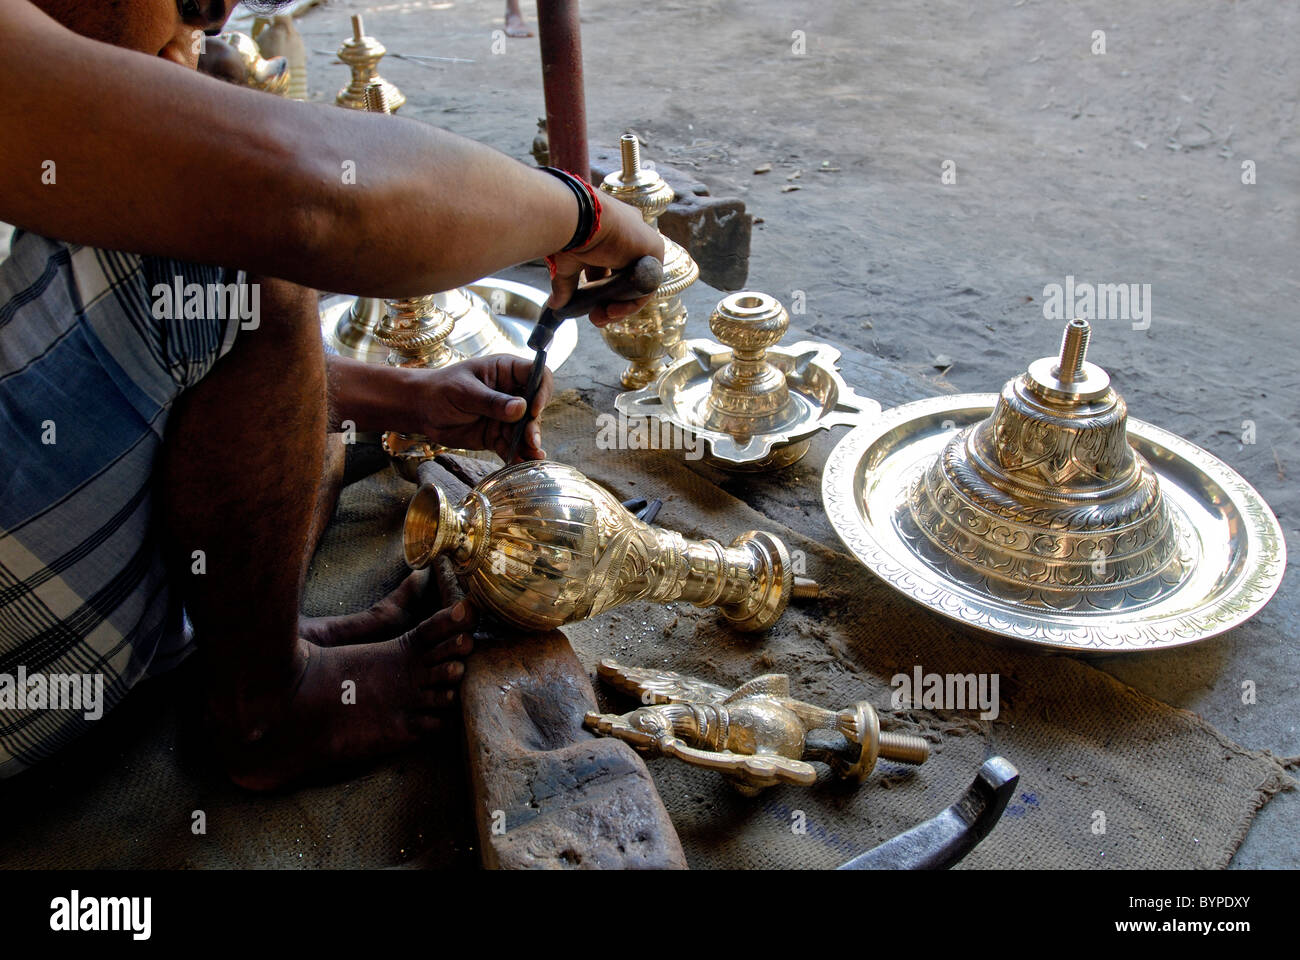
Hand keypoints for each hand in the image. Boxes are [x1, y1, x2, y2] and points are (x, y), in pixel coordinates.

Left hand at [414, 355, 553, 462]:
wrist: (422, 410)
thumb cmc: (441, 390)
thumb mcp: (464, 392)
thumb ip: (492, 402)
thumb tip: (521, 408)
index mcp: (506, 371)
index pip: (538, 375)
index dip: (541, 391)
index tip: (533, 409)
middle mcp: (512, 393)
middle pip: (535, 407)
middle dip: (535, 425)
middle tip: (532, 441)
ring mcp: (506, 416)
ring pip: (526, 430)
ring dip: (530, 444)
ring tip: (533, 457)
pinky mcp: (497, 435)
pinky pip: (512, 446)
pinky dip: (517, 455)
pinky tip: (521, 463)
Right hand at [547, 194, 664, 326]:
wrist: (577, 216)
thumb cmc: (568, 231)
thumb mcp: (566, 261)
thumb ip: (565, 283)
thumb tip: (555, 304)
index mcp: (610, 230)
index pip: (609, 266)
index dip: (599, 289)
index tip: (588, 306)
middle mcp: (629, 234)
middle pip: (624, 278)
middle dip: (608, 302)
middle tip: (594, 317)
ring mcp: (643, 241)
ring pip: (635, 285)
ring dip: (618, 306)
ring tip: (599, 317)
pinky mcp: (654, 249)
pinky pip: (646, 286)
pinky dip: (631, 303)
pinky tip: (611, 311)